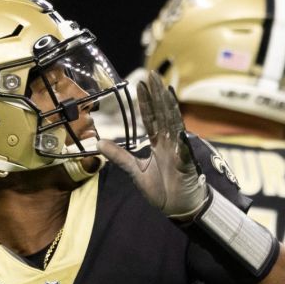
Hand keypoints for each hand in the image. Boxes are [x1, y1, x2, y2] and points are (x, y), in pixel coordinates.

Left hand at [97, 71, 208, 219]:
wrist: (177, 208)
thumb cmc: (162, 189)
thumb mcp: (135, 171)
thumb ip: (119, 156)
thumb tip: (99, 143)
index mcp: (158, 144)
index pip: (151, 118)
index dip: (146, 102)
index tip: (141, 84)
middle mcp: (169, 143)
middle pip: (163, 114)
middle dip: (158, 95)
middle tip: (153, 74)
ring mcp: (178, 151)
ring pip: (174, 125)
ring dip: (170, 108)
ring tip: (165, 90)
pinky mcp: (185, 165)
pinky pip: (183, 151)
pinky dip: (180, 141)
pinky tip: (177, 129)